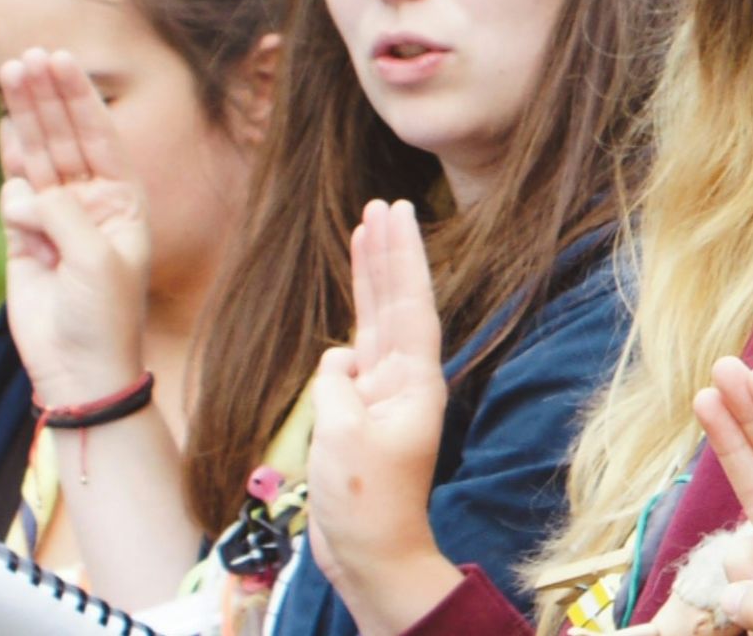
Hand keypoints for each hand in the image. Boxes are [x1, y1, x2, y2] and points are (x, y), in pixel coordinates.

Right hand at [0, 48, 152, 404]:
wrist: (78, 367)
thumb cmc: (104, 314)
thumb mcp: (97, 258)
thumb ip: (64, 216)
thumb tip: (25, 191)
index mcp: (124, 201)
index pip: (100, 138)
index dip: (81, 99)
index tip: (63, 62)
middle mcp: (91, 203)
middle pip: (66, 139)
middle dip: (48, 98)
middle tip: (28, 59)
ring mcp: (56, 218)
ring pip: (37, 159)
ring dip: (24, 119)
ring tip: (10, 78)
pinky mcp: (23, 239)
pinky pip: (14, 195)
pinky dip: (10, 169)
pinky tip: (8, 134)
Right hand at [307, 199, 461, 634]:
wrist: (371, 549)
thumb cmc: (364, 499)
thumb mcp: (344, 435)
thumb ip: (338, 385)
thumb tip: (339, 360)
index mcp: (414, 381)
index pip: (410, 303)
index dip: (402, 255)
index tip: (396, 213)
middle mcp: (405, 379)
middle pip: (397, 300)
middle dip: (390, 251)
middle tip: (385, 203)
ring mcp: (385, 391)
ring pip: (378, 318)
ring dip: (373, 274)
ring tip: (366, 228)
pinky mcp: (363, 408)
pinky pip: (357, 349)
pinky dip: (353, 317)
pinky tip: (351, 298)